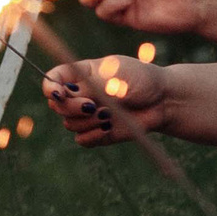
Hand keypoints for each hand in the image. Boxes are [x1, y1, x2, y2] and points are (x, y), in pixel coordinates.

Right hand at [41, 54, 166, 146]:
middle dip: (70, 107)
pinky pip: (82, 140)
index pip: (53, 79)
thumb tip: (72, 94)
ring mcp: (88, 115)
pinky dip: (92, 136)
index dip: (50, 87)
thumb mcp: (118, 75)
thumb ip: (95, 84)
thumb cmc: (144, 80)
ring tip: (109, 115)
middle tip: (91, 106)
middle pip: (56, 105)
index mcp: (80, 74)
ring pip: (69, 123)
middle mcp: (80, 95)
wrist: (166, 101)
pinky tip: (108, 128)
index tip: (59, 93)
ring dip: (86, 122)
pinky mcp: (98, 133)